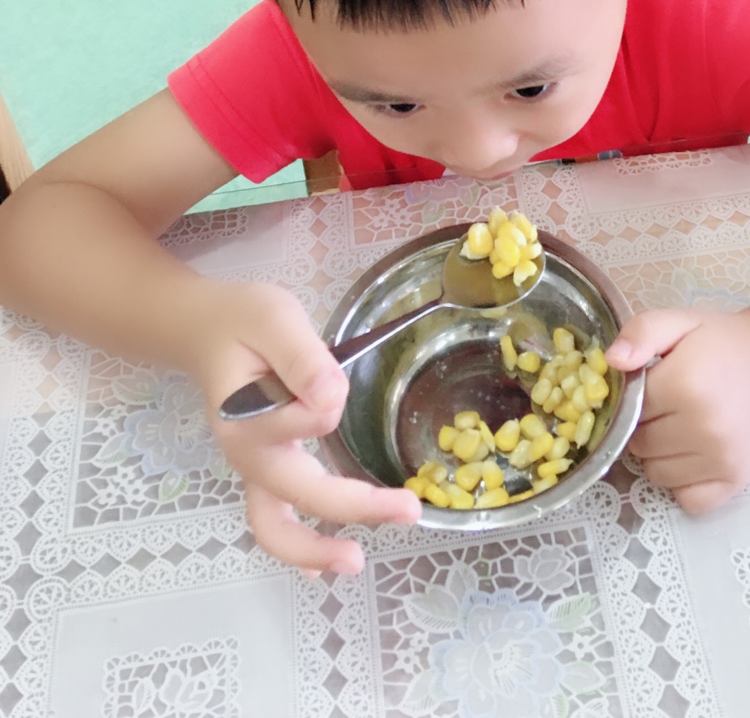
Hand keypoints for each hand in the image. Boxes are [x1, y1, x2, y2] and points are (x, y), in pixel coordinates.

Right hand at [189, 280, 420, 572]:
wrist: (204, 330)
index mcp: (248, 414)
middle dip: (353, 508)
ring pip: (274, 527)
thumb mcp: (274, 319)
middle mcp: (247, 453)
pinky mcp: (263, 470)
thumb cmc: (242, 321)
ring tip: (356, 563)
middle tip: (408, 510)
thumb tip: (330, 399)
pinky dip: (298, 548)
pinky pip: (273, 521)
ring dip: (315, 549)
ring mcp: (253, 468)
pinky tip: (323, 568)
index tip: (327, 369)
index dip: (327, 394)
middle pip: (297, 495)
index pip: (309, 419)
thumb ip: (302, 357)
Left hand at [605, 306, 749, 514]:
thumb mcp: (679, 321)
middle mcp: (703, 428)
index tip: (653, 384)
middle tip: (670, 404)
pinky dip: (684, 483)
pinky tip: (694, 454)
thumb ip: (640, 333)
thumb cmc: (723, 342)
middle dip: (645, 425)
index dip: (635, 396)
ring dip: (660, 454)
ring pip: (657, 474)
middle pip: (639, 444)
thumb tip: (612, 362)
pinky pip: (688, 500)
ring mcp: (721, 459)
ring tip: (682, 426)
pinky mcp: (735, 480)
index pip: (628, 408)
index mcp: (684, 384)